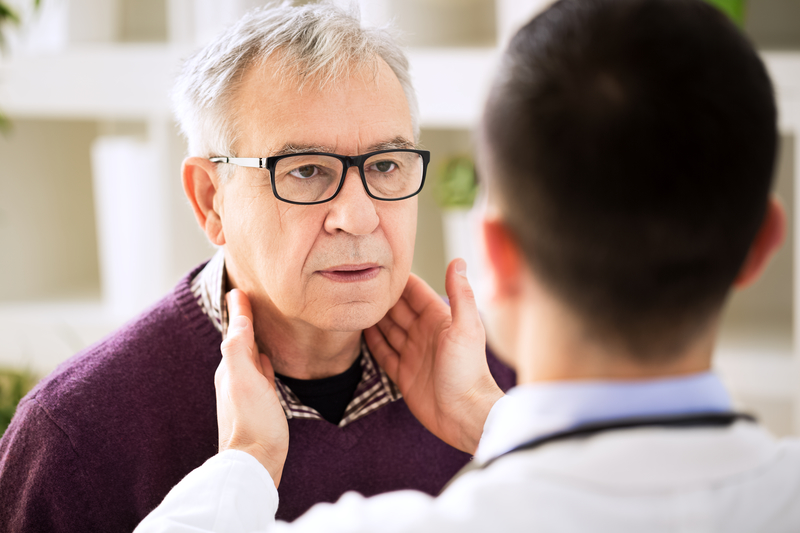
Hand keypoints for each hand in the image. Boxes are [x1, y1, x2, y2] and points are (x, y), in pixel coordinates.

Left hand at [215, 289, 288, 487]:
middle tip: (247, 299)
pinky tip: (267, 360)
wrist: (255, 463)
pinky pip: (260, 375)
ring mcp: (246, 393)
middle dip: (243, 321)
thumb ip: (238, 347)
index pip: (235, 331)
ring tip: (257, 324)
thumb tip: (238, 316)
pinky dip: (262, 361)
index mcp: (230, 369)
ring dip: (252, 339)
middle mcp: (234, 379)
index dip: (239, 310)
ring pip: (249, 357)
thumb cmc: (252, 421)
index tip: (239, 289)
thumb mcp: (243, 379)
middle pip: (239, 342)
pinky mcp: (259, 406)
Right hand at [365, 259, 503, 453]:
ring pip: (388, 330)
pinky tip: (359, 331)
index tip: (379, 264)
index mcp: (439, 320)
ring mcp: (413, 354)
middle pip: (398, 310)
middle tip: (358, 283)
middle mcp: (424, 334)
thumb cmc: (469, 371)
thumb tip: (458, 260)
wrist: (465, 415)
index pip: (415, 293)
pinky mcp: (404, 375)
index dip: (399, 280)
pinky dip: (372, 343)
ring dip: (373, 318)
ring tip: (352, 303)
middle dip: (381, 297)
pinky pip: (384, 354)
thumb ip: (461, 294)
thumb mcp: (466, 328)